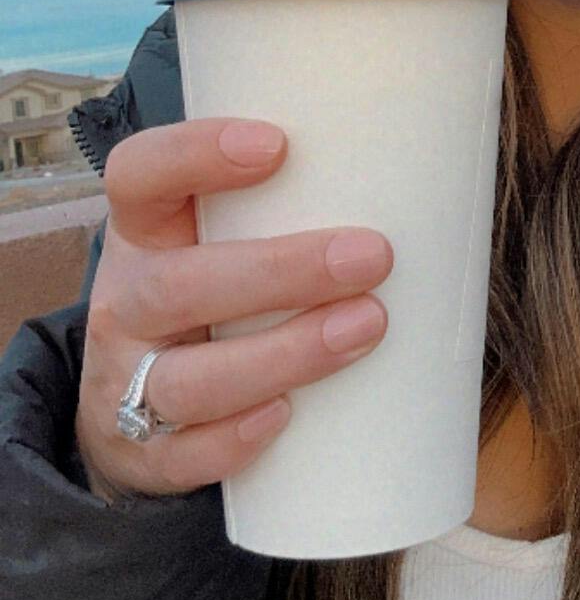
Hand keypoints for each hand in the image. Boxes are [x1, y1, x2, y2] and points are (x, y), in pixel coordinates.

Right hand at [74, 118, 391, 501]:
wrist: (133, 401)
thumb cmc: (215, 293)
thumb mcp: (223, 237)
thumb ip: (293, 203)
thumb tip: (435, 177)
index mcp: (144, 232)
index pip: (139, 175)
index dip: (194, 155)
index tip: (278, 145)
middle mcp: (124, 302)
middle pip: (175, 285)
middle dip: (279, 271)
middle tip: (373, 255)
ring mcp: (124, 381)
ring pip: (184, 378)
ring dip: (282, 355)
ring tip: (366, 328)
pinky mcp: (141, 453)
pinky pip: (179, 454)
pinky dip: (232, 440)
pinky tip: (286, 417)